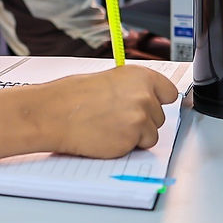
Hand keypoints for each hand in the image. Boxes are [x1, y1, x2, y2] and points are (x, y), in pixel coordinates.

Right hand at [51, 66, 177, 158]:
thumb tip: (140, 98)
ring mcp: (141, 117)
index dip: (157, 101)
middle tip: (116, 118)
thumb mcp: (106, 80)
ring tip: (109, 126)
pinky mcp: (133, 138)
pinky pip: (138, 147)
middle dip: (142, 120)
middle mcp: (144, 94)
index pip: (168, 91)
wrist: (54, 113)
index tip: (152, 104)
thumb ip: (129, 89)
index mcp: (139, 75)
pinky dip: (126, 145)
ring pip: (151, 134)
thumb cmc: (71, 97)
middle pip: (160, 116)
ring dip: (135, 135)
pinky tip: (107, 136)